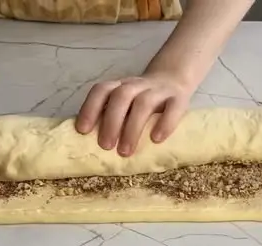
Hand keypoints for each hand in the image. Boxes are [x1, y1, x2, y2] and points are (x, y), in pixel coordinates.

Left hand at [76, 72, 190, 155]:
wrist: (173, 79)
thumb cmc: (140, 101)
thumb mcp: (124, 104)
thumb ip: (109, 116)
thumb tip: (87, 144)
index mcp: (119, 87)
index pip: (101, 91)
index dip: (90, 108)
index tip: (82, 131)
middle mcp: (137, 85)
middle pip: (121, 97)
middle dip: (111, 122)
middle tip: (105, 146)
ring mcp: (158, 90)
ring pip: (144, 103)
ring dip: (132, 128)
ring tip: (125, 152)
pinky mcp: (179, 98)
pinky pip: (173, 108)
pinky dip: (165, 123)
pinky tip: (156, 139)